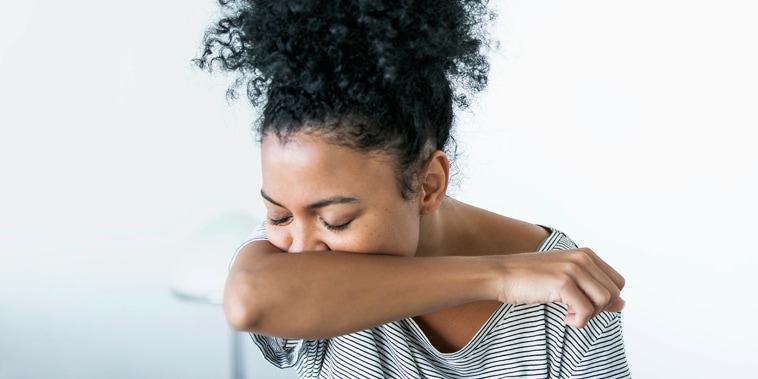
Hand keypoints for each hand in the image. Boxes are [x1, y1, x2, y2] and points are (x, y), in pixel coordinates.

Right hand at [494, 247, 624, 327]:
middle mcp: (582, 258)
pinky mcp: (562, 283)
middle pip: (614, 292)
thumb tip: (622, 305)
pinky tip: (564, 318)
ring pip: (604, 300)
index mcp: (586, 254)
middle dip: (599, 308)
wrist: (501, 274)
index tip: (585, 304)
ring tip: (571, 315)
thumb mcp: (566, 278)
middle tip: (577, 311)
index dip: (606, 299)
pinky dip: (578, 321)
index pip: (617, 282)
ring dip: (590, 315)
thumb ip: (594, 287)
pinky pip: (586, 310)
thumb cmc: (530, 278)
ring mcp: (573, 269)